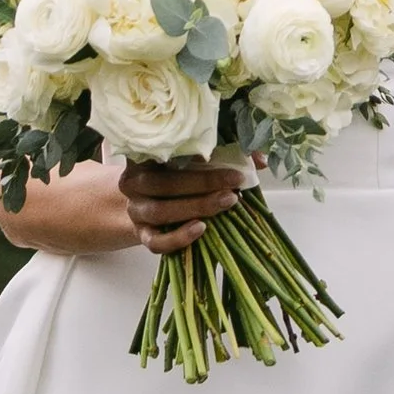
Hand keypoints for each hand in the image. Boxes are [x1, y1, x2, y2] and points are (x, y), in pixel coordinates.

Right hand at [118, 153, 247, 255]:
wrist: (144, 205)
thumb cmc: (174, 178)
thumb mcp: (192, 162)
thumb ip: (223, 156)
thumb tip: (260, 160)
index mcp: (144, 156)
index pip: (168, 151)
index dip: (200, 154)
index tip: (229, 157)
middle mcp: (134, 181)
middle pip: (163, 183)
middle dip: (203, 183)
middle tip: (234, 184)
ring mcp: (135, 209)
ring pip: (160, 211)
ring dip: (196, 207)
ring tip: (226, 203)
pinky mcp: (140, 234)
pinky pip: (155, 241)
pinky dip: (178, 238)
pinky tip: (201, 229)